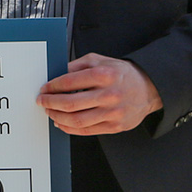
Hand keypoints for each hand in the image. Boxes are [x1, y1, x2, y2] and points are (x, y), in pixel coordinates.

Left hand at [37, 53, 162, 135]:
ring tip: (50, 112)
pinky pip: (86, 130)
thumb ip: (76, 66)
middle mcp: (109, 95)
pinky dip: (69, 128)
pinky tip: (62, 122)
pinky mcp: (115, 126)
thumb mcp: (99, 61)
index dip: (51, 87)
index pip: (68, 82)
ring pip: (76, 120)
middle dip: (50, 103)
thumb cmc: (122, 74)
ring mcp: (112, 113)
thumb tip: (55, 74)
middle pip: (70, 103)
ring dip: (57, 116)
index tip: (44, 89)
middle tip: (42, 101)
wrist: (149, 88)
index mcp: (104, 75)